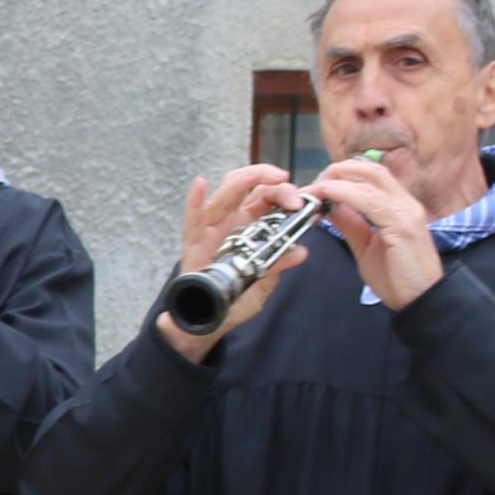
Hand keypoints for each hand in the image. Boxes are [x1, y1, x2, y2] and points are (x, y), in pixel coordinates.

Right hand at [162, 164, 313, 363]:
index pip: (267, 198)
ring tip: (262, 176)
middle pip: (250, 188)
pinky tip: (200, 184)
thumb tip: (301, 252)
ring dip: (245, 180)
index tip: (301, 202)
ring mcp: (211, 229)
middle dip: (272, 184)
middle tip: (290, 194)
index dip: (284, 193)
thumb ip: (278, 266)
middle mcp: (231, 221)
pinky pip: (192, 219)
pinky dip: (194, 201)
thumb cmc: (235, 297)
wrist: (210, 318)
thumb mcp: (263, 282)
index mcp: (250, 226)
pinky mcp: (193, 243)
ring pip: (226, 193)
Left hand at [316, 152, 441, 310]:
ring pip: (371, 180)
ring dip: (338, 181)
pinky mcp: (402, 226)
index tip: (319, 185)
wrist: (421, 300)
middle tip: (314, 183)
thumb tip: (332, 208)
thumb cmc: (398, 279)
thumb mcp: (366, 247)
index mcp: (400, 207)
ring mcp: (407, 212)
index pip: (372, 177)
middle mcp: (406, 204)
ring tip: (315, 189)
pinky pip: (372, 201)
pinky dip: (346, 194)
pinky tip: (327, 198)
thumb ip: (352, 225)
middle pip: (372, 170)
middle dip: (339, 170)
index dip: (344, 175)